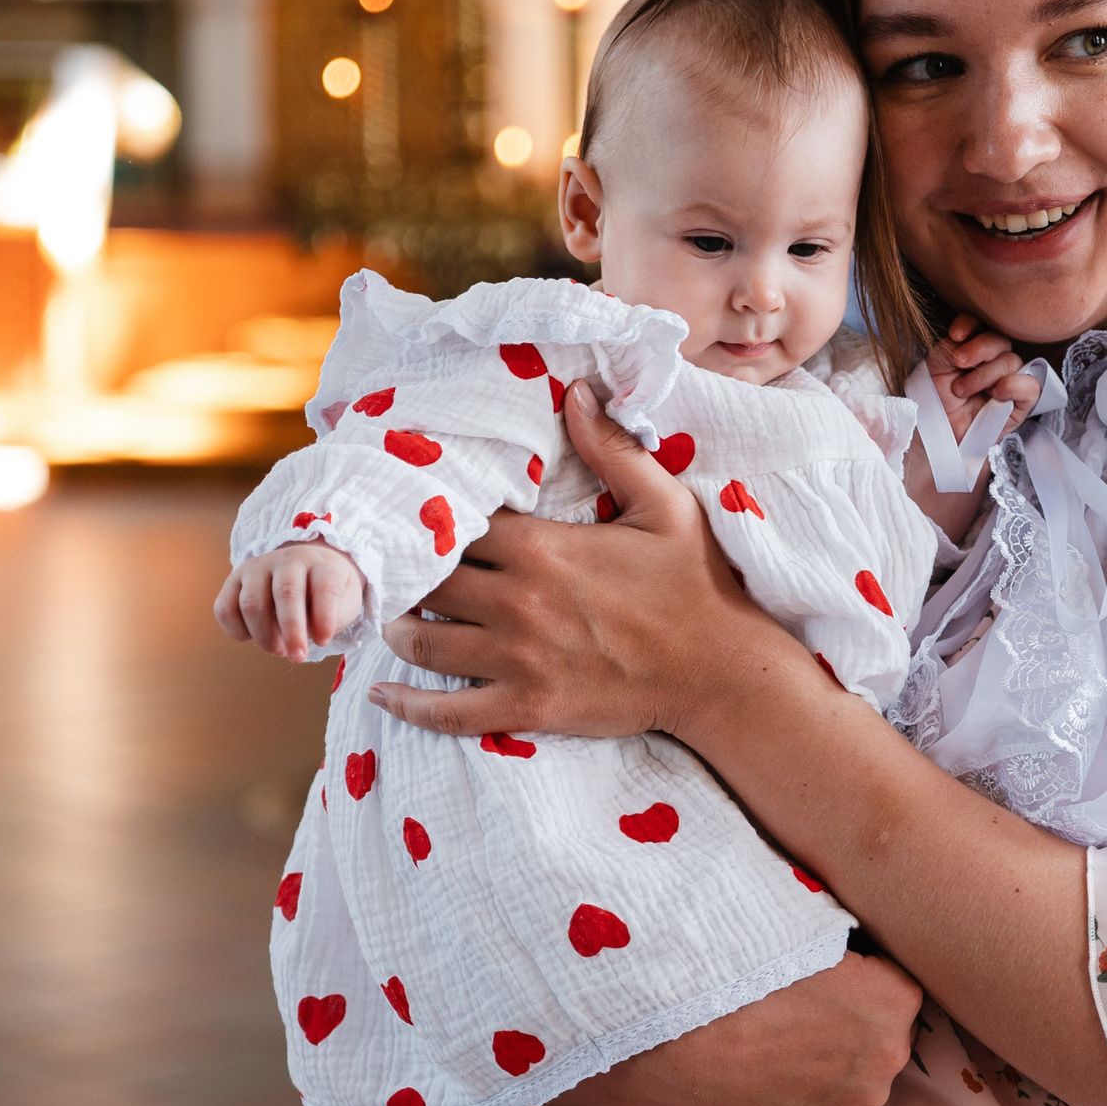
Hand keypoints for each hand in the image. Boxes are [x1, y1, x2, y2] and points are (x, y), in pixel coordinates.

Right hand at [215, 542, 363, 661]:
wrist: (303, 568)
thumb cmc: (325, 594)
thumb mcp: (345, 602)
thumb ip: (335, 617)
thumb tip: (311, 633)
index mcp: (322, 565)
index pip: (325, 586)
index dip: (325, 616)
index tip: (324, 641)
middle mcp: (289, 560)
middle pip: (286, 592)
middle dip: (292, 630)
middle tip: (298, 657)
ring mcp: (258, 567)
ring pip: (252, 603)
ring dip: (264, 636)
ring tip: (279, 650)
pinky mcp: (234, 580)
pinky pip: (225, 608)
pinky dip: (236, 631)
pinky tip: (252, 638)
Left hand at [367, 381, 828, 739]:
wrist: (722, 672)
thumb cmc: (697, 584)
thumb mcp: (665, 505)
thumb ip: (612, 449)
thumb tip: (577, 392)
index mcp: (541, 547)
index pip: (456, 525)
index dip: (435, 522)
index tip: (428, 520)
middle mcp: (516, 600)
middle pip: (428, 582)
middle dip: (412, 575)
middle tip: (404, 572)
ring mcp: (517, 658)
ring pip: (424, 642)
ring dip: (401, 630)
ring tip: (398, 619)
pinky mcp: (526, 706)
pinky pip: (446, 713)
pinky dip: (408, 705)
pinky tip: (384, 694)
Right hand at [520, 952, 922, 1105]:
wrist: (695, 1033)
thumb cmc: (748, 968)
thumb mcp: (811, 928)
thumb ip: (851, 934)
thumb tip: (866, 914)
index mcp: (899, 995)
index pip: (899, 985)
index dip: (866, 979)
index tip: (833, 977)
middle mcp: (895, 1051)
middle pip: (887, 1034)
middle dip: (860, 1025)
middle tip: (809, 1013)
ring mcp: (865, 1098)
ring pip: (862, 1076)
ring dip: (840, 1065)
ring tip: (791, 1046)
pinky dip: (816, 1101)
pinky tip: (783, 1078)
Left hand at [929, 314, 1040, 439]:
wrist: (939, 429)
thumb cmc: (938, 397)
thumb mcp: (937, 365)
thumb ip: (951, 344)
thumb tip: (965, 335)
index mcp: (976, 347)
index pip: (982, 325)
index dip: (971, 325)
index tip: (955, 335)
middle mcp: (996, 360)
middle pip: (1000, 341)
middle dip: (979, 349)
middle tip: (958, 363)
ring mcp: (1011, 379)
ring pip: (1012, 361)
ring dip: (985, 374)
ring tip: (962, 390)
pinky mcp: (1022, 402)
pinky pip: (1031, 386)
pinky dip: (1013, 385)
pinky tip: (995, 393)